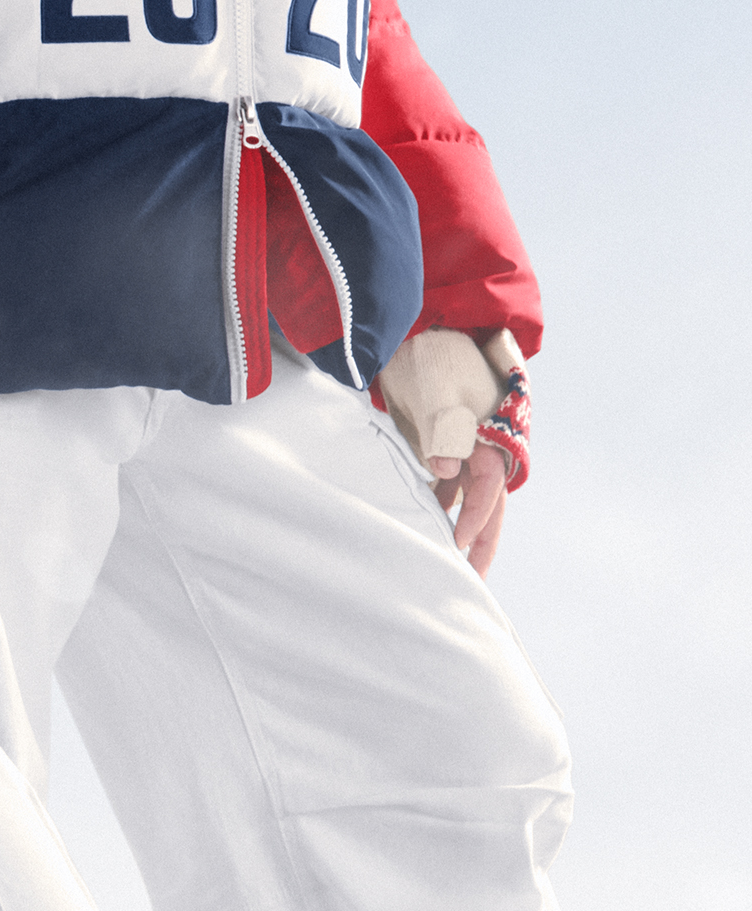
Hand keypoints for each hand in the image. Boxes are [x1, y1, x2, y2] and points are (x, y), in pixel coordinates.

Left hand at [378, 327, 524, 573]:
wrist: (426, 327)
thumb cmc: (436, 357)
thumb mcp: (438, 390)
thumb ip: (442, 429)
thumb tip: (444, 468)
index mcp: (491, 438)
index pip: (487, 490)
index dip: (475, 521)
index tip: (460, 548)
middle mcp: (483, 448)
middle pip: (486, 505)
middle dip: (478, 543)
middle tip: (470, 582)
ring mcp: (463, 447)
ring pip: (463, 498)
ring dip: (454, 527)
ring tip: (443, 563)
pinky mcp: (440, 442)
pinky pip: (443, 482)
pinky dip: (434, 503)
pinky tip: (419, 524)